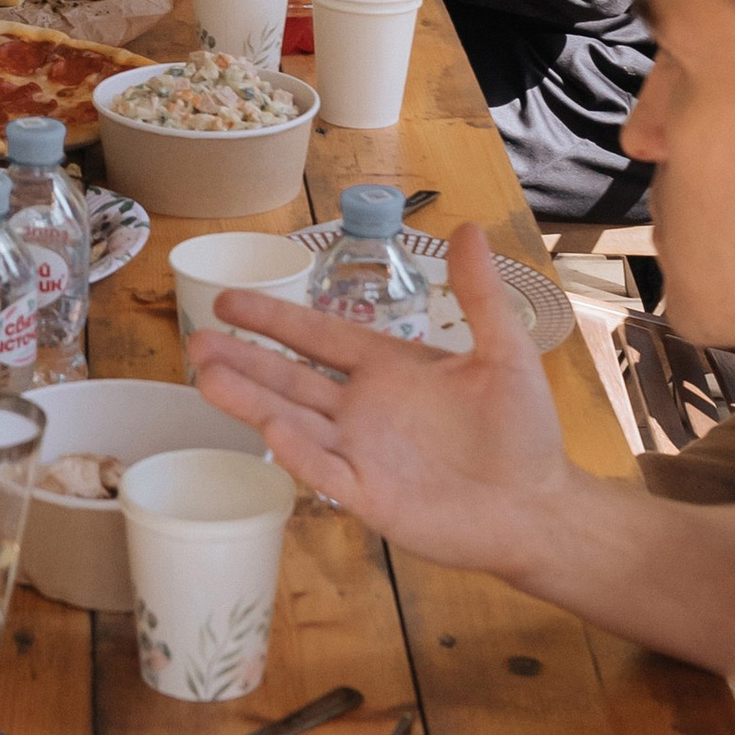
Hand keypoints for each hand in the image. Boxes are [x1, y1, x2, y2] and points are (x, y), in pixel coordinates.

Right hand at [189, 230, 569, 578]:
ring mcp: (360, 453)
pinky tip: (272, 428)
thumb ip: (479, 294)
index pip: (318, 336)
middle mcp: (362, 409)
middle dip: (244, 359)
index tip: (227, 301)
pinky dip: (298, 452)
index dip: (274, 320)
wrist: (539, 507)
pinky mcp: (369, 496)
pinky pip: (326, 471)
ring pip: (294, 422)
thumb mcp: (504, 352)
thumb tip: (467, 227)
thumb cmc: (523, 432)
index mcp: (387, 369)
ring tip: (207, 377)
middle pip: (290, 378)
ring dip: (252, 400)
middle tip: (195, 340)